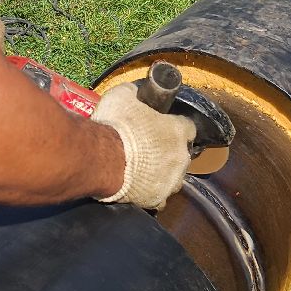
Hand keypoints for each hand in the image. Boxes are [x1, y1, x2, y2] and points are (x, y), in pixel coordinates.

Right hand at [89, 82, 196, 209]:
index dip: (175, 125)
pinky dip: (152, 192)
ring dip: (164, 173)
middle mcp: (181, 156)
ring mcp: (171, 180)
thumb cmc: (116, 125)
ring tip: (145, 170)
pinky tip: (141, 188)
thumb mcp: (123, 96)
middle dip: (168, 151)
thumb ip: (135, 94)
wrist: (103, 160)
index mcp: (177, 130)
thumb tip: (136, 91)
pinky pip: (160, 198)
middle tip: (148, 148)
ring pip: (174, 177)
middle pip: (182, 153)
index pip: (188, 126)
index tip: (164, 125)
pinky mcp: (157, 199)